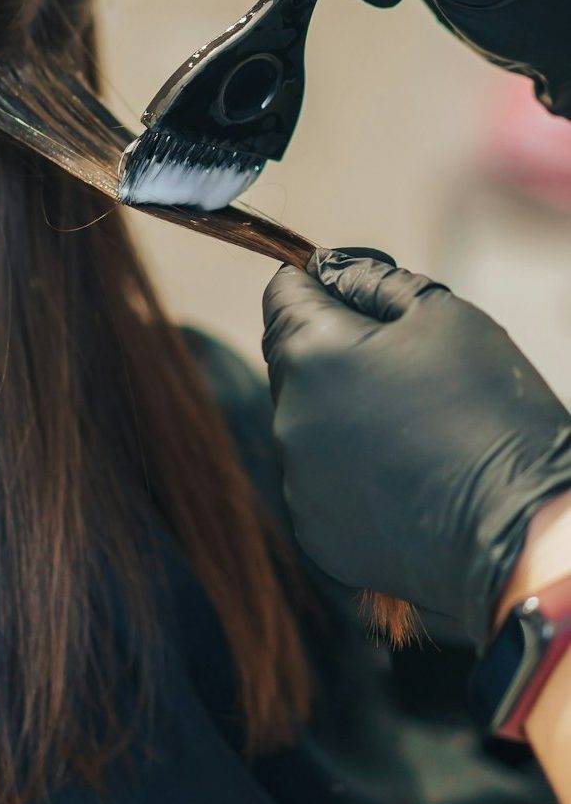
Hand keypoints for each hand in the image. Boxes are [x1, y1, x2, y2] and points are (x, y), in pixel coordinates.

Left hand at [261, 248, 570, 644]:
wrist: (520, 529)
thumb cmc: (489, 409)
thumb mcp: (440, 312)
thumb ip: (370, 281)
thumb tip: (329, 272)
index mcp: (311, 353)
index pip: (282, 293)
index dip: (318, 284)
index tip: (355, 294)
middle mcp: (287, 417)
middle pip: (292, 358)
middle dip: (334, 348)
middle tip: (404, 364)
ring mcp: (297, 481)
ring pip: (307, 420)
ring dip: (341, 410)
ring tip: (412, 426)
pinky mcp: (315, 530)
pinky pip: (321, 480)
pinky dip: (351, 470)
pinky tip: (405, 475)